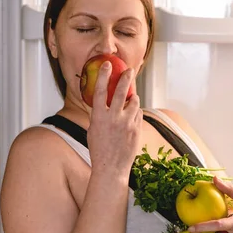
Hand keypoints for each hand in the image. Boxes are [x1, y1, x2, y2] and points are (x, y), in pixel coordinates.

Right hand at [87, 61, 141, 178]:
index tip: (107, 65)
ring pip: (134, 103)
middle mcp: (113, 118)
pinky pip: (138, 115)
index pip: (101, 90)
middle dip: (126, 78)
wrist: (111, 168)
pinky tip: (132, 118)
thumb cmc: (99, 150)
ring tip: (131, 98)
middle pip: (121, 91)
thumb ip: (99, 115)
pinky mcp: (136, 130)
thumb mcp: (93, 130)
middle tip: (129, 70)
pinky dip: (136, 114)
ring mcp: (127, 124)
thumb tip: (102, 103)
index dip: (104, 75)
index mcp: (99, 117)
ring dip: (133, 98)